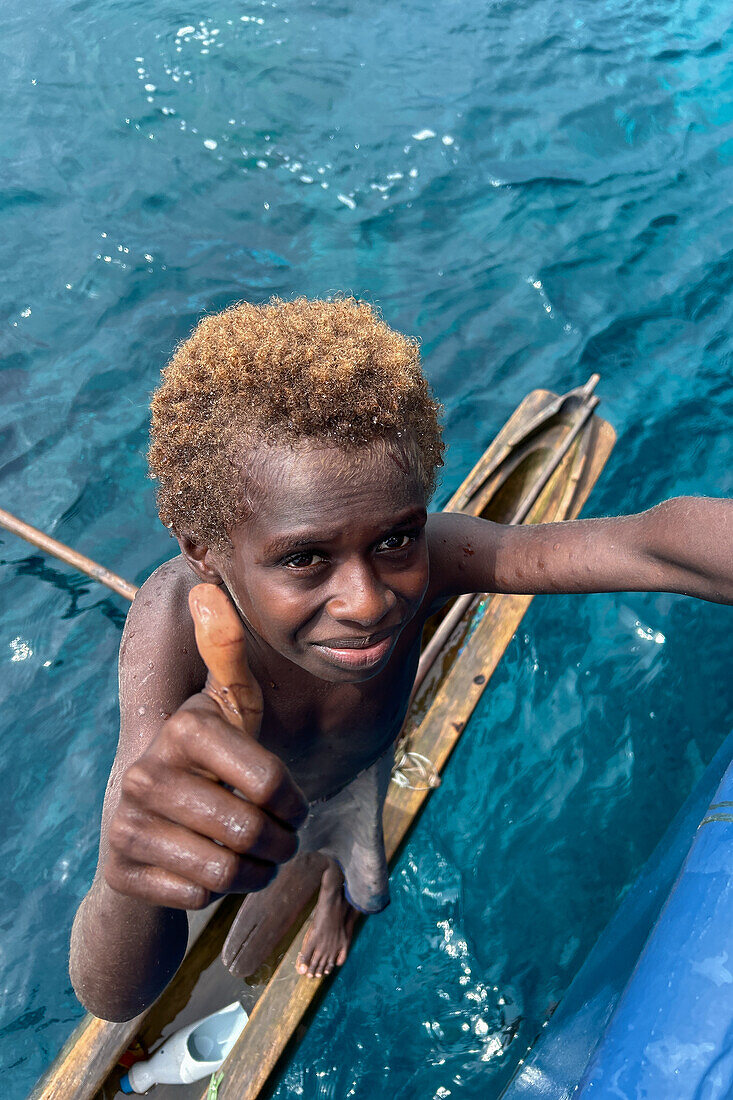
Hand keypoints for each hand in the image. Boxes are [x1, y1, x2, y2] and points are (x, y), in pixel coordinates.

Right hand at [104, 583, 306, 909]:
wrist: (153, 832)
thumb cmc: (210, 763)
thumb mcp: (228, 710)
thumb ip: (227, 653)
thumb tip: (205, 584)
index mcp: (185, 726)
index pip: (274, 783)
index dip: (294, 804)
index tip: (289, 804)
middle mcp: (146, 769)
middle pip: (252, 832)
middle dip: (278, 844)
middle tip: (276, 840)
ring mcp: (127, 822)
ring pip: (228, 872)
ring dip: (255, 871)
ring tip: (254, 856)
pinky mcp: (123, 871)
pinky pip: (200, 898)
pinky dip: (220, 894)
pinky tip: (213, 873)